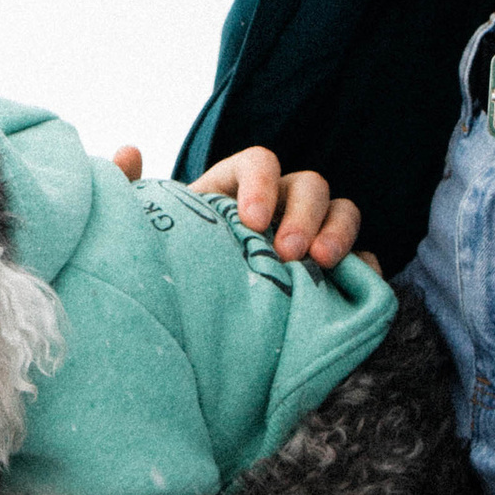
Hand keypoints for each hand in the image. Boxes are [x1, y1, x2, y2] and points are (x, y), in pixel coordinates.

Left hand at [107, 141, 363, 271]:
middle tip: (289, 252)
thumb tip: (127, 151)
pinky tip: (357, 283)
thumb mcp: (145, 237)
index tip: (251, 220)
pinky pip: (365, 262)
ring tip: (322, 265)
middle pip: (308, 185)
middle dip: (304, 213)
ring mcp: (311, 240)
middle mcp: (279, 208)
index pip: (258, 162)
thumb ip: (130, 195)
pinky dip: (367, 267)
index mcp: (234, 190)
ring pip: (343, 212)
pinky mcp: (334, 278)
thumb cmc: (169, 278)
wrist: (189, 343)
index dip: (261, 182)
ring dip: (339, 232)